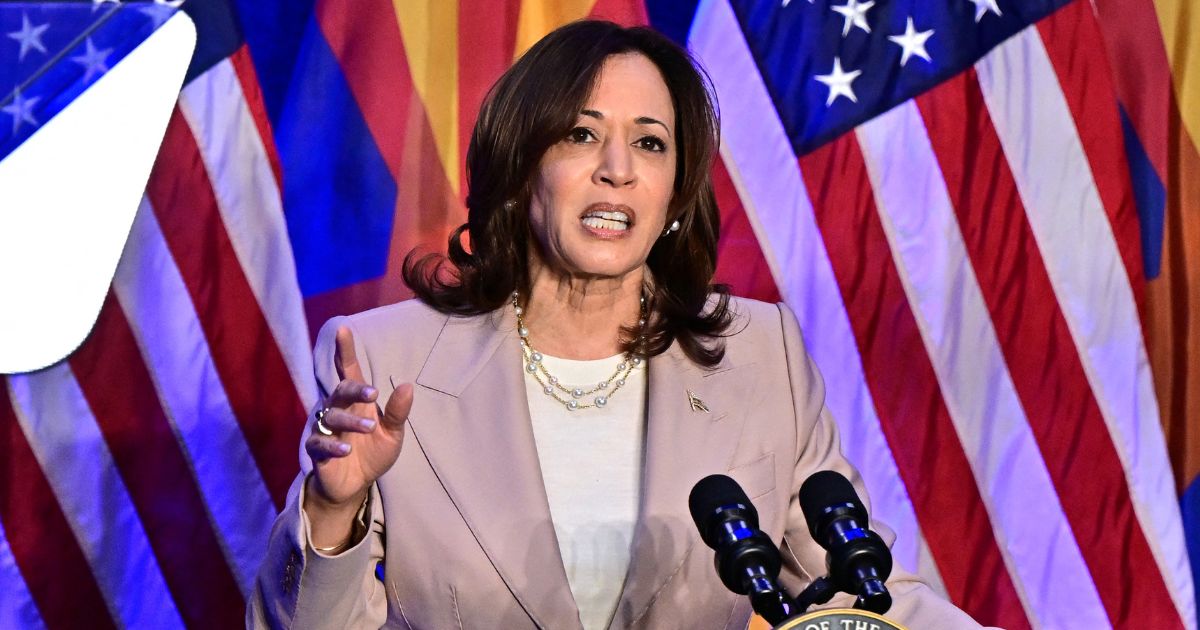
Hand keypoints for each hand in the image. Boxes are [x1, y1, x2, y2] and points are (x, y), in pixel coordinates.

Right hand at [304, 326, 411, 546]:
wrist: (355, 486)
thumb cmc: (372, 453)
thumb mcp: (392, 434)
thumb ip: (398, 413)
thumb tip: (407, 386)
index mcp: (357, 402)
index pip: (350, 371)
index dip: (346, 351)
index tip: (343, 329)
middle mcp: (339, 410)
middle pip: (340, 391)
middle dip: (354, 389)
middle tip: (372, 393)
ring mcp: (326, 429)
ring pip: (331, 416)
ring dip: (350, 421)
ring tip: (369, 428)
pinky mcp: (316, 450)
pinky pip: (319, 442)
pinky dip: (332, 445)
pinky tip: (346, 450)